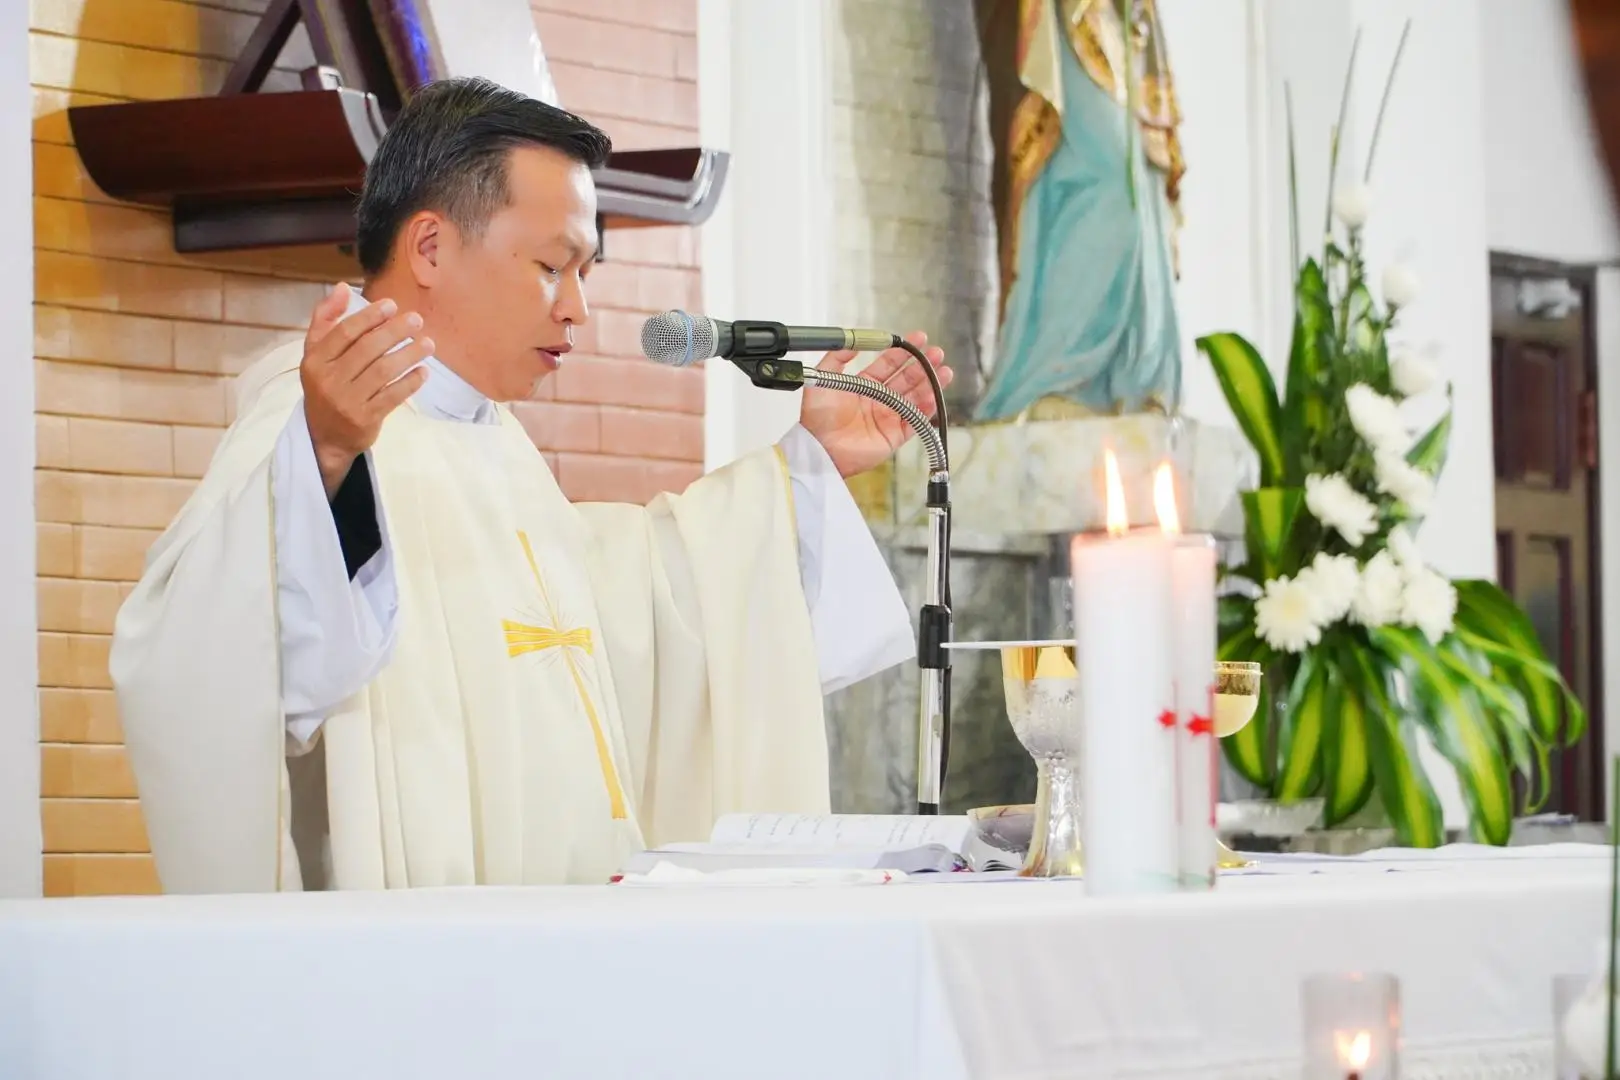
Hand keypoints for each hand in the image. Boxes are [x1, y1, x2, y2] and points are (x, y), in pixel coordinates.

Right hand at [301, 283, 432, 497]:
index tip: (392, 305)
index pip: (344, 332)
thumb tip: (342, 287)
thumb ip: (325, 319)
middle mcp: (328, 379)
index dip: (369, 316)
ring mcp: (347, 401)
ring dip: (409, 354)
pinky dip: (411, 382)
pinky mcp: (365, 419)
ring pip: (383, 371)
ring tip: (428, 344)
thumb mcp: (316, 354)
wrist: (324, 437)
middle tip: (416, 320)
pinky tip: (423, 371)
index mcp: (315, 360)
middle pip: (367, 348)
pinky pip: (393, 395)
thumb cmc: (325, 386)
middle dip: (395, 331)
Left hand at [798, 332, 952, 477]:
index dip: (903, 351)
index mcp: (863, 385)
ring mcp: (887, 418)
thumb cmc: (816, 417)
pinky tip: (934, 396)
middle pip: (906, 379)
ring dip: (930, 384)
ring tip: (944, 371)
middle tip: (936, 352)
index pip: (888, 364)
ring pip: (915, 398)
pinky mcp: (893, 436)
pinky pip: (914, 421)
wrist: (818, 447)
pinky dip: (926, 409)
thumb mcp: (823, 377)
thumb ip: (838, 356)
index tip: (918, 338)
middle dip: (922, 365)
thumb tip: (853, 340)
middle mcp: (878, 400)